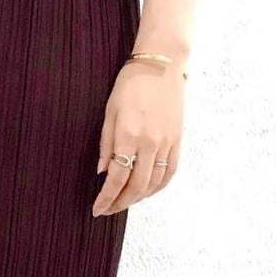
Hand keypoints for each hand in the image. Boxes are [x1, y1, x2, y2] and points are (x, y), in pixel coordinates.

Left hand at [93, 63, 182, 214]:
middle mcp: (150, 143)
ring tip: (124, 202)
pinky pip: (170, 172)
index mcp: (128, 135)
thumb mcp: (109, 111)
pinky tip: (147, 191)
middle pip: (136, 186)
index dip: (106, 198)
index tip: (97, 209)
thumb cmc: (130, 84)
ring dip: (138, 198)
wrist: (162, 65)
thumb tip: (102, 172)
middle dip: (120, 203)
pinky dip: (158, 187)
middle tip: (108, 210)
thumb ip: (106, 144)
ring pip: (154, 183)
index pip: (116, 178)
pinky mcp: (178, 140)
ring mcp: (167, 143)